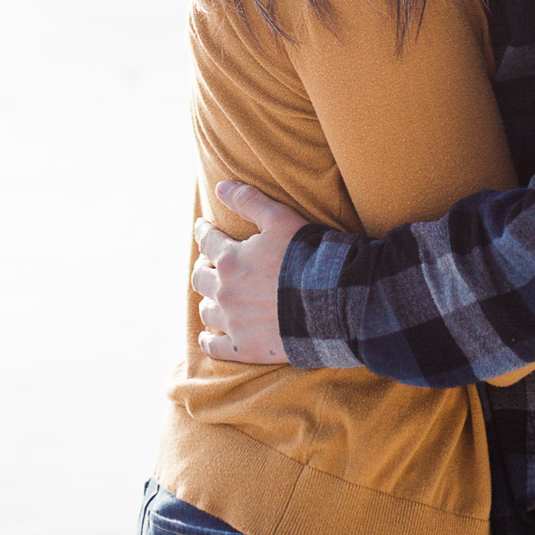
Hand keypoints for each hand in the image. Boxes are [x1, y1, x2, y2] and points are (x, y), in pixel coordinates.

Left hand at [190, 180, 307, 365]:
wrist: (333, 304)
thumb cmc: (309, 258)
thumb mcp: (281, 219)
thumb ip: (249, 201)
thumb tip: (220, 186)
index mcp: (230, 259)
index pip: (207, 241)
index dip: (204, 232)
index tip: (203, 228)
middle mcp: (226, 291)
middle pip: (201, 278)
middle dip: (204, 267)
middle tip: (209, 264)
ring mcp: (234, 321)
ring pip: (207, 311)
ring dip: (208, 301)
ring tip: (213, 297)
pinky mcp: (245, 348)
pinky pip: (214, 346)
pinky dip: (208, 340)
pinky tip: (207, 336)